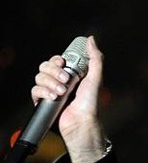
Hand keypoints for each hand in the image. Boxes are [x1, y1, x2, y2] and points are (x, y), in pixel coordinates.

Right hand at [31, 35, 107, 162]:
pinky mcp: (44, 102)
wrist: (82, 123)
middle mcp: (60, 82)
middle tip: (66, 80)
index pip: (56, 60)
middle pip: (45, 66)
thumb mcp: (96, 78)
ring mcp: (51, 91)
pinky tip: (53, 97)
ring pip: (39, 77)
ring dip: (50, 83)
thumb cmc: (91, 104)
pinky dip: (43, 92)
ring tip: (62, 92)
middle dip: (54, 72)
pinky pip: (35, 90)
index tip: (63, 63)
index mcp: (70, 75)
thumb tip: (91, 39)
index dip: (56, 60)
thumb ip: (95, 58)